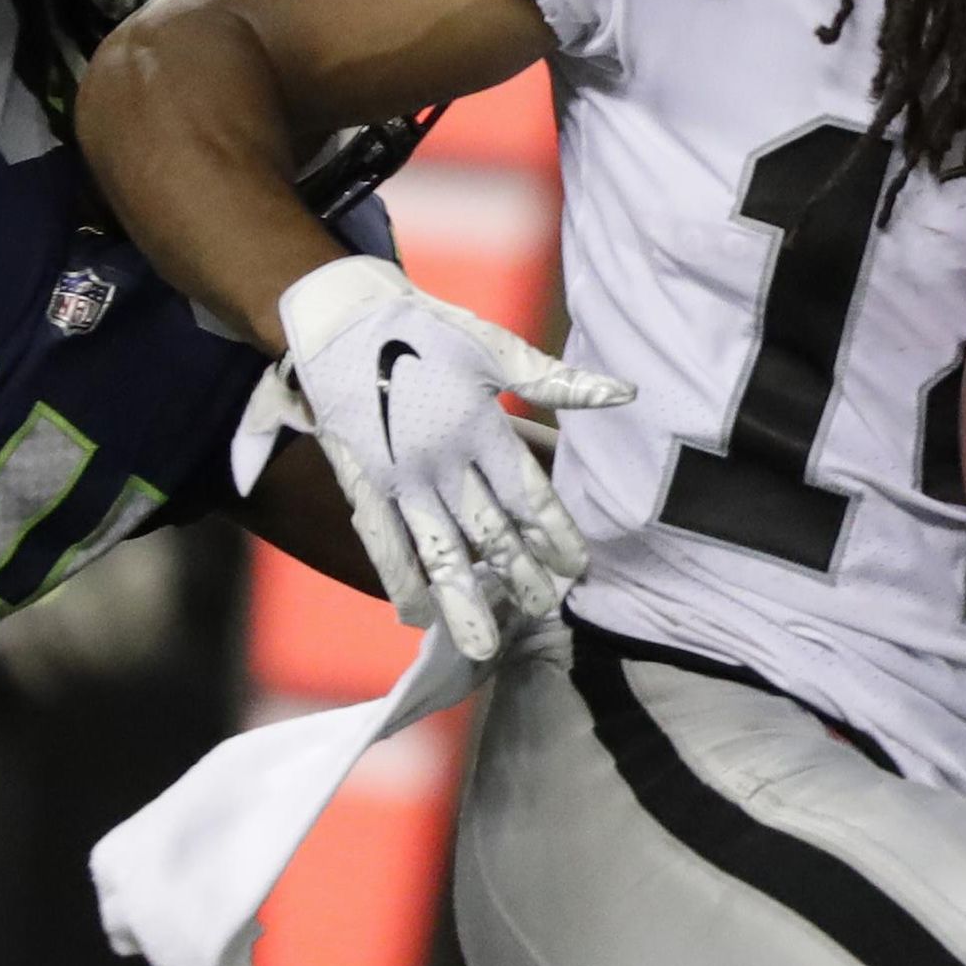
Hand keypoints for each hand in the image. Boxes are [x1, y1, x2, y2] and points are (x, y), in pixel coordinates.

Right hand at [246, 256, 632, 660]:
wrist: (340, 318)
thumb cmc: (426, 329)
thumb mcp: (493, 347)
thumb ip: (556, 382)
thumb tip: (625, 392)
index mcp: (477, 427)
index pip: (527, 494)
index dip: (554, 533)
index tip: (575, 566)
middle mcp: (439, 460)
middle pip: (487, 532)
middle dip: (519, 574)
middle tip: (543, 608)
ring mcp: (397, 478)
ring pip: (435, 551)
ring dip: (462, 601)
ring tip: (483, 646)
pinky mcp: (362, 484)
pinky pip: (382, 542)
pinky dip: (399, 580)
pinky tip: (416, 615)